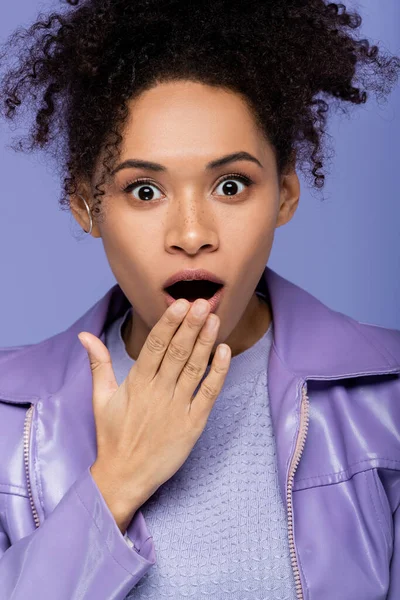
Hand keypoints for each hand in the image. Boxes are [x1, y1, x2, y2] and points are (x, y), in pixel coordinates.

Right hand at [78, 297, 230, 532]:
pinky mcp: (193, 424)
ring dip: (205, 342)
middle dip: (190, 325)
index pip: (155, 345)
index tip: (180, 303)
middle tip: (201, 302)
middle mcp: (158, 391)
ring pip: (195, 368)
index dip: (169, 323)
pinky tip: (224, 352)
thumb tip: (85, 335)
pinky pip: (208, 393)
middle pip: (178, 352)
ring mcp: (177, 408)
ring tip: (213, 319)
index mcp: (136, 382)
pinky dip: (218, 372)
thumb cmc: (112, 436)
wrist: (124, 477)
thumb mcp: (101, 397)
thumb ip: (99, 363)